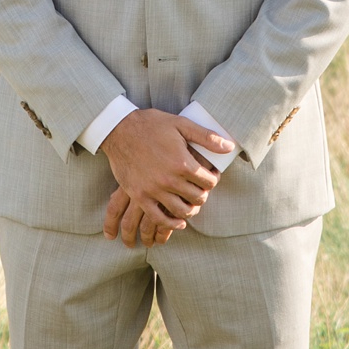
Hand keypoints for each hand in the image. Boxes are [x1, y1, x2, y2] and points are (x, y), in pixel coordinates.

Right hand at [100, 109, 234, 246]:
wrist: (119, 130)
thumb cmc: (151, 124)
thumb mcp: (181, 124)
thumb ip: (206, 137)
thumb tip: (229, 147)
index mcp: (182, 163)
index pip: (209, 181)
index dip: (214, 179)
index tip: (211, 177)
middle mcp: (169, 179)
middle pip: (198, 197)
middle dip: (204, 194)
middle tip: (202, 189)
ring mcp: (153, 190)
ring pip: (182, 211)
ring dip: (191, 210)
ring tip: (192, 203)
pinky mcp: (139, 196)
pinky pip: (158, 218)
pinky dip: (172, 224)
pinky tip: (179, 222)